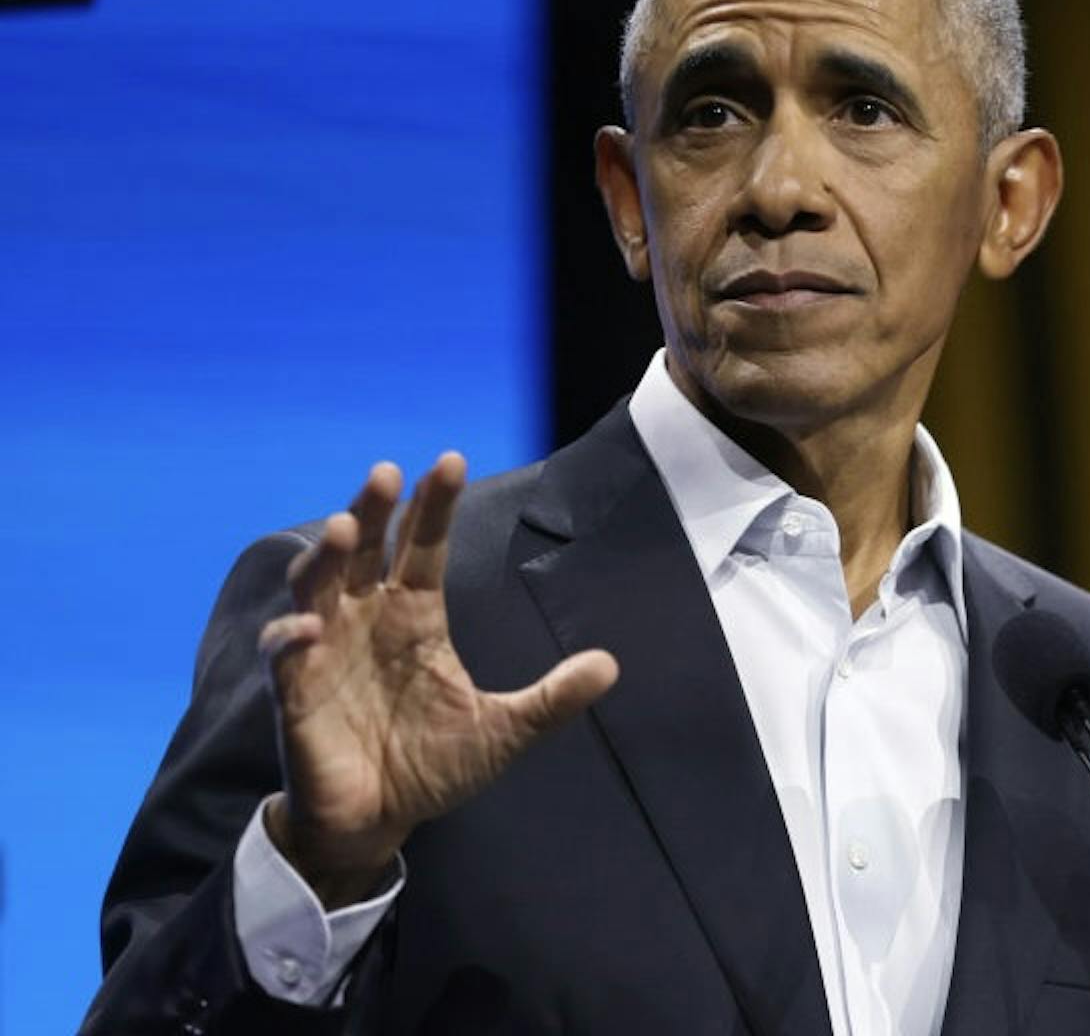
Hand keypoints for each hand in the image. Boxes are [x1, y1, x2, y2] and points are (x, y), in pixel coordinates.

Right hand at [258, 454, 618, 906]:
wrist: (379, 822)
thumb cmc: (433, 767)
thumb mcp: (503, 731)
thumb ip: (552, 699)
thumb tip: (611, 665)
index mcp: (415, 617)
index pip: (423, 548)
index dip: (433, 507)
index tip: (450, 460)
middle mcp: (366, 620)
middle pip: (365, 550)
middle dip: (373, 510)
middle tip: (386, 473)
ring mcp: (325, 651)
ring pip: (316, 585)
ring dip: (325, 556)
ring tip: (343, 527)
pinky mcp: (295, 692)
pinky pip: (283, 656)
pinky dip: (288, 638)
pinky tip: (306, 628)